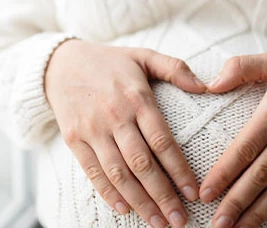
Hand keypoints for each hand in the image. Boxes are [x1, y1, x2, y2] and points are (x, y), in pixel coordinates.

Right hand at [45, 40, 206, 227]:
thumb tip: (206, 85)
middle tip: (180, 220)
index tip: (195, 192)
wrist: (60, 63)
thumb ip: (175, 68)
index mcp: (136, 98)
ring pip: (118, 173)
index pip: (161, 140)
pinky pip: (92, 171)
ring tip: (158, 222)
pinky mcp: (74, 139)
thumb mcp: (143, 55)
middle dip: (162, 195)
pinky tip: (125, 209)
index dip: (179, 169)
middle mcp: (114, 116)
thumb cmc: (109, 62)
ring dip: (139, 201)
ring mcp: (92, 130)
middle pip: (141, 163)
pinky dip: (108, 193)